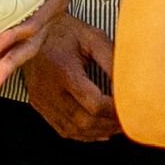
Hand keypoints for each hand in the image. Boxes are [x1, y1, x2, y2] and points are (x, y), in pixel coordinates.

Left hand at [0, 0, 103, 88]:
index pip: (36, 22)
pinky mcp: (36, 9)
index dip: (17, 35)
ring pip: (28, 43)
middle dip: (12, 61)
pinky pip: (22, 32)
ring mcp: (44, 12)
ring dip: (8, 60)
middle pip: (33, 42)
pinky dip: (9, 45)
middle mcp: (51, 10)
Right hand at [7, 13, 120, 140]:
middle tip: (128, 120)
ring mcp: (41, 99)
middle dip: (110, 124)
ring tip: (117, 125)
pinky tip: (99, 129)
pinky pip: (62, 128)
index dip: (115, 111)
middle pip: (84, 121)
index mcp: (63, 69)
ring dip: (99, 132)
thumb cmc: (66, 31)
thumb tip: (132, 84)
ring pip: (74, 130)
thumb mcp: (92, 37)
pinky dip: (83, 134)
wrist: (32, 30)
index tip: (131, 108)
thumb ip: (111, 60)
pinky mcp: (38, 103)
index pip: (94, 104)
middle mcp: (49, 88)